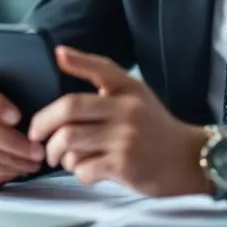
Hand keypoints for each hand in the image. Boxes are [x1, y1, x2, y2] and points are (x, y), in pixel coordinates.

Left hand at [28, 46, 209, 196]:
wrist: (188, 161)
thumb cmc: (155, 129)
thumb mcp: (136, 96)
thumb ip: (104, 80)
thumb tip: (61, 55)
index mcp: (129, 90)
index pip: (100, 68)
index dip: (76, 61)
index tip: (56, 56)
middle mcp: (127, 110)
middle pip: (69, 109)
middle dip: (42, 124)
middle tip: (38, 136)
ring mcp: (125, 139)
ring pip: (69, 141)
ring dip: (57, 153)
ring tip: (62, 157)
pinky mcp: (124, 166)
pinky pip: (83, 168)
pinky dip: (77, 172)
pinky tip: (87, 170)